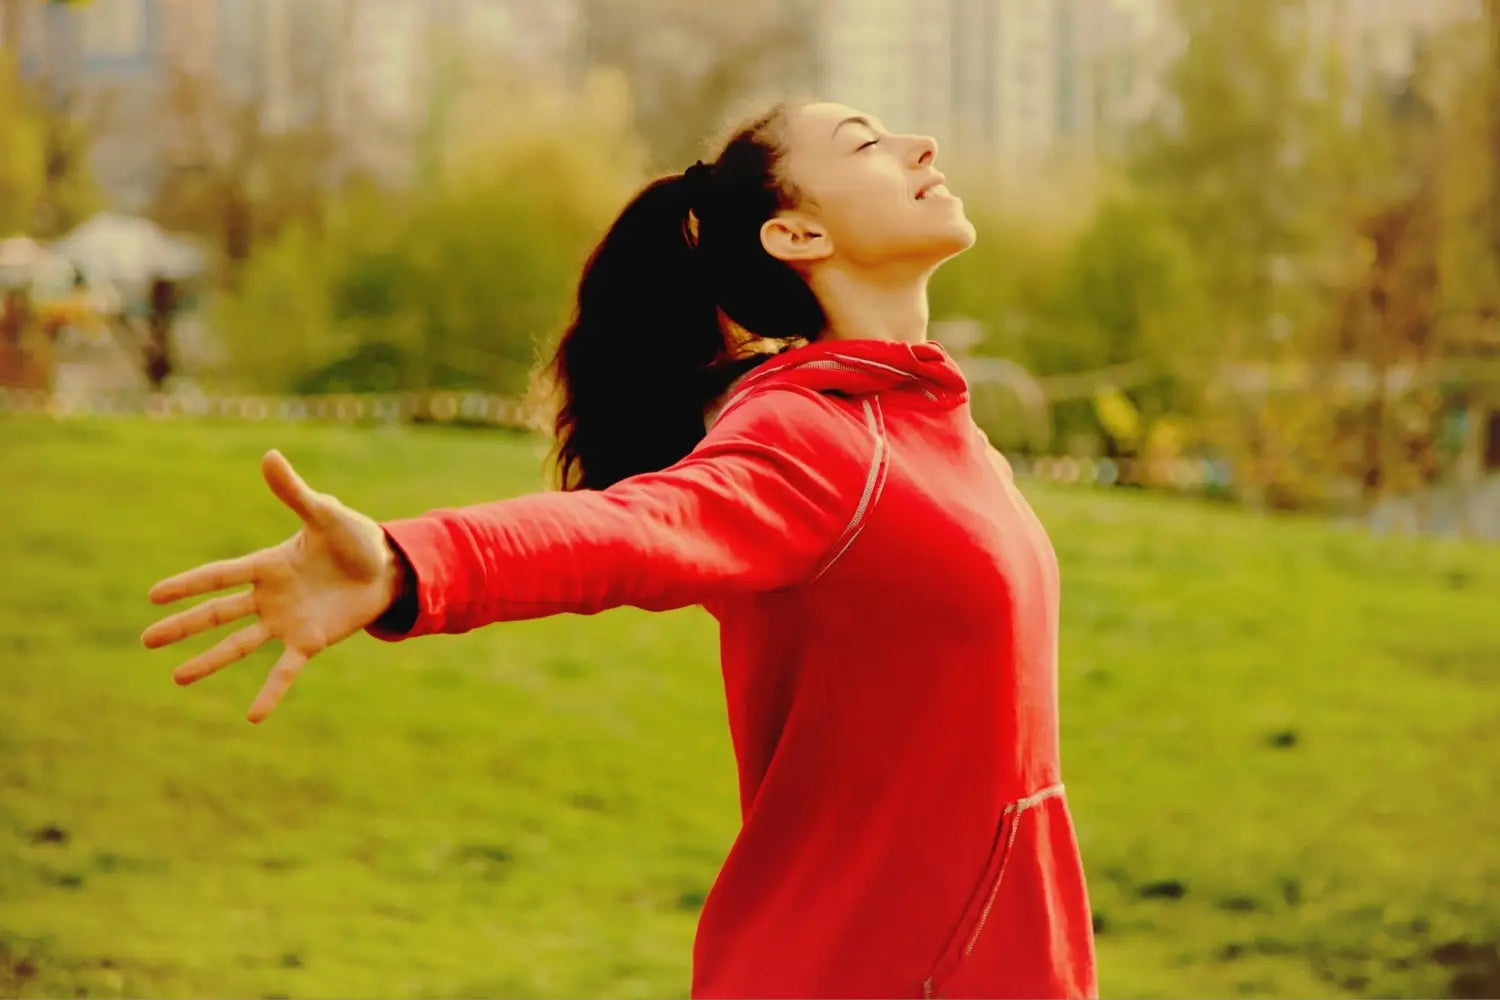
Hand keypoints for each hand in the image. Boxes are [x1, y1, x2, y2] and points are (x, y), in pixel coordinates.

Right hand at [142, 449, 404, 722]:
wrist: (389, 568)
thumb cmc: (355, 537)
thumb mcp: (326, 514)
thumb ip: (295, 492)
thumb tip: (269, 456)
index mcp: (268, 564)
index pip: (219, 575)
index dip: (188, 585)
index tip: (153, 596)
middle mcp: (270, 596)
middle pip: (218, 612)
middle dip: (183, 626)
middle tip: (145, 641)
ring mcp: (287, 621)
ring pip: (240, 645)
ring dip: (210, 661)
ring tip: (177, 678)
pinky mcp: (311, 641)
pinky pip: (285, 670)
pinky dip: (270, 693)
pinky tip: (252, 716)